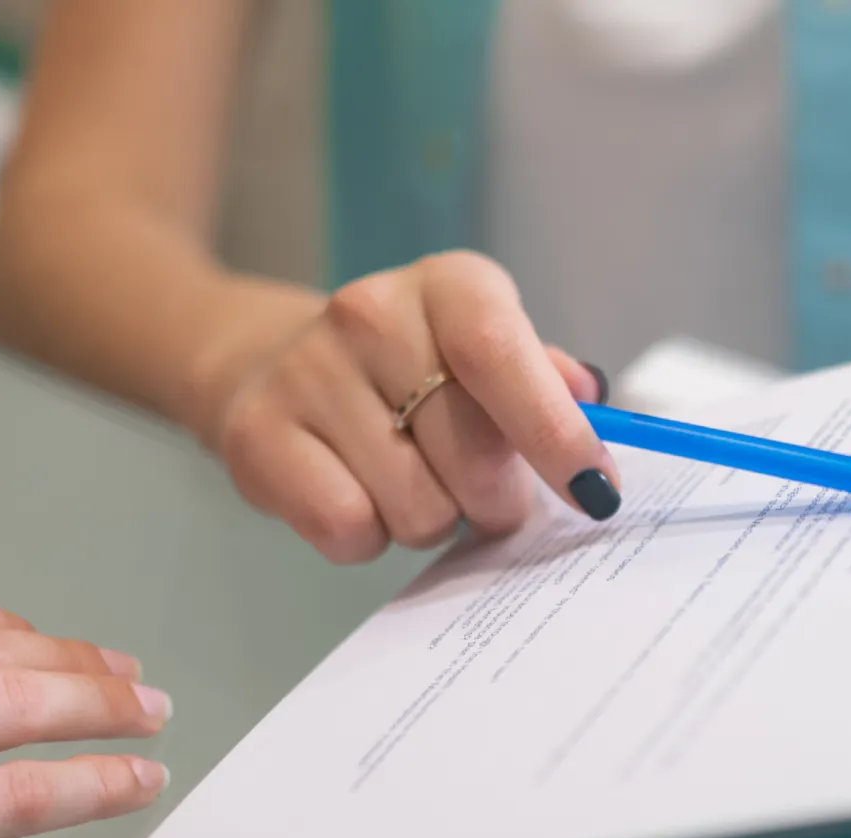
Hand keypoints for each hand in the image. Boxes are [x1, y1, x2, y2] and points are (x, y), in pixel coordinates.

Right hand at [196, 251, 616, 563]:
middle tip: (483, 494)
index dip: (554, 432)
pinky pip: (349, 529)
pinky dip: (369, 538)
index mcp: (448, 286)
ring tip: (411, 483)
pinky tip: (361, 496)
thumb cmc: (410, 372)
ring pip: (415, 507)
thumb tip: (590, 401)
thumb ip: (545, 380)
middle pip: (469, 454)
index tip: (594, 491)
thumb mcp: (486, 353)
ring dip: (431, 519)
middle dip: (496, 499)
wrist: (271, 365)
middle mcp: (370, 313)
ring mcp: (305, 373)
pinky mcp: (256, 436)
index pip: (500, 355)